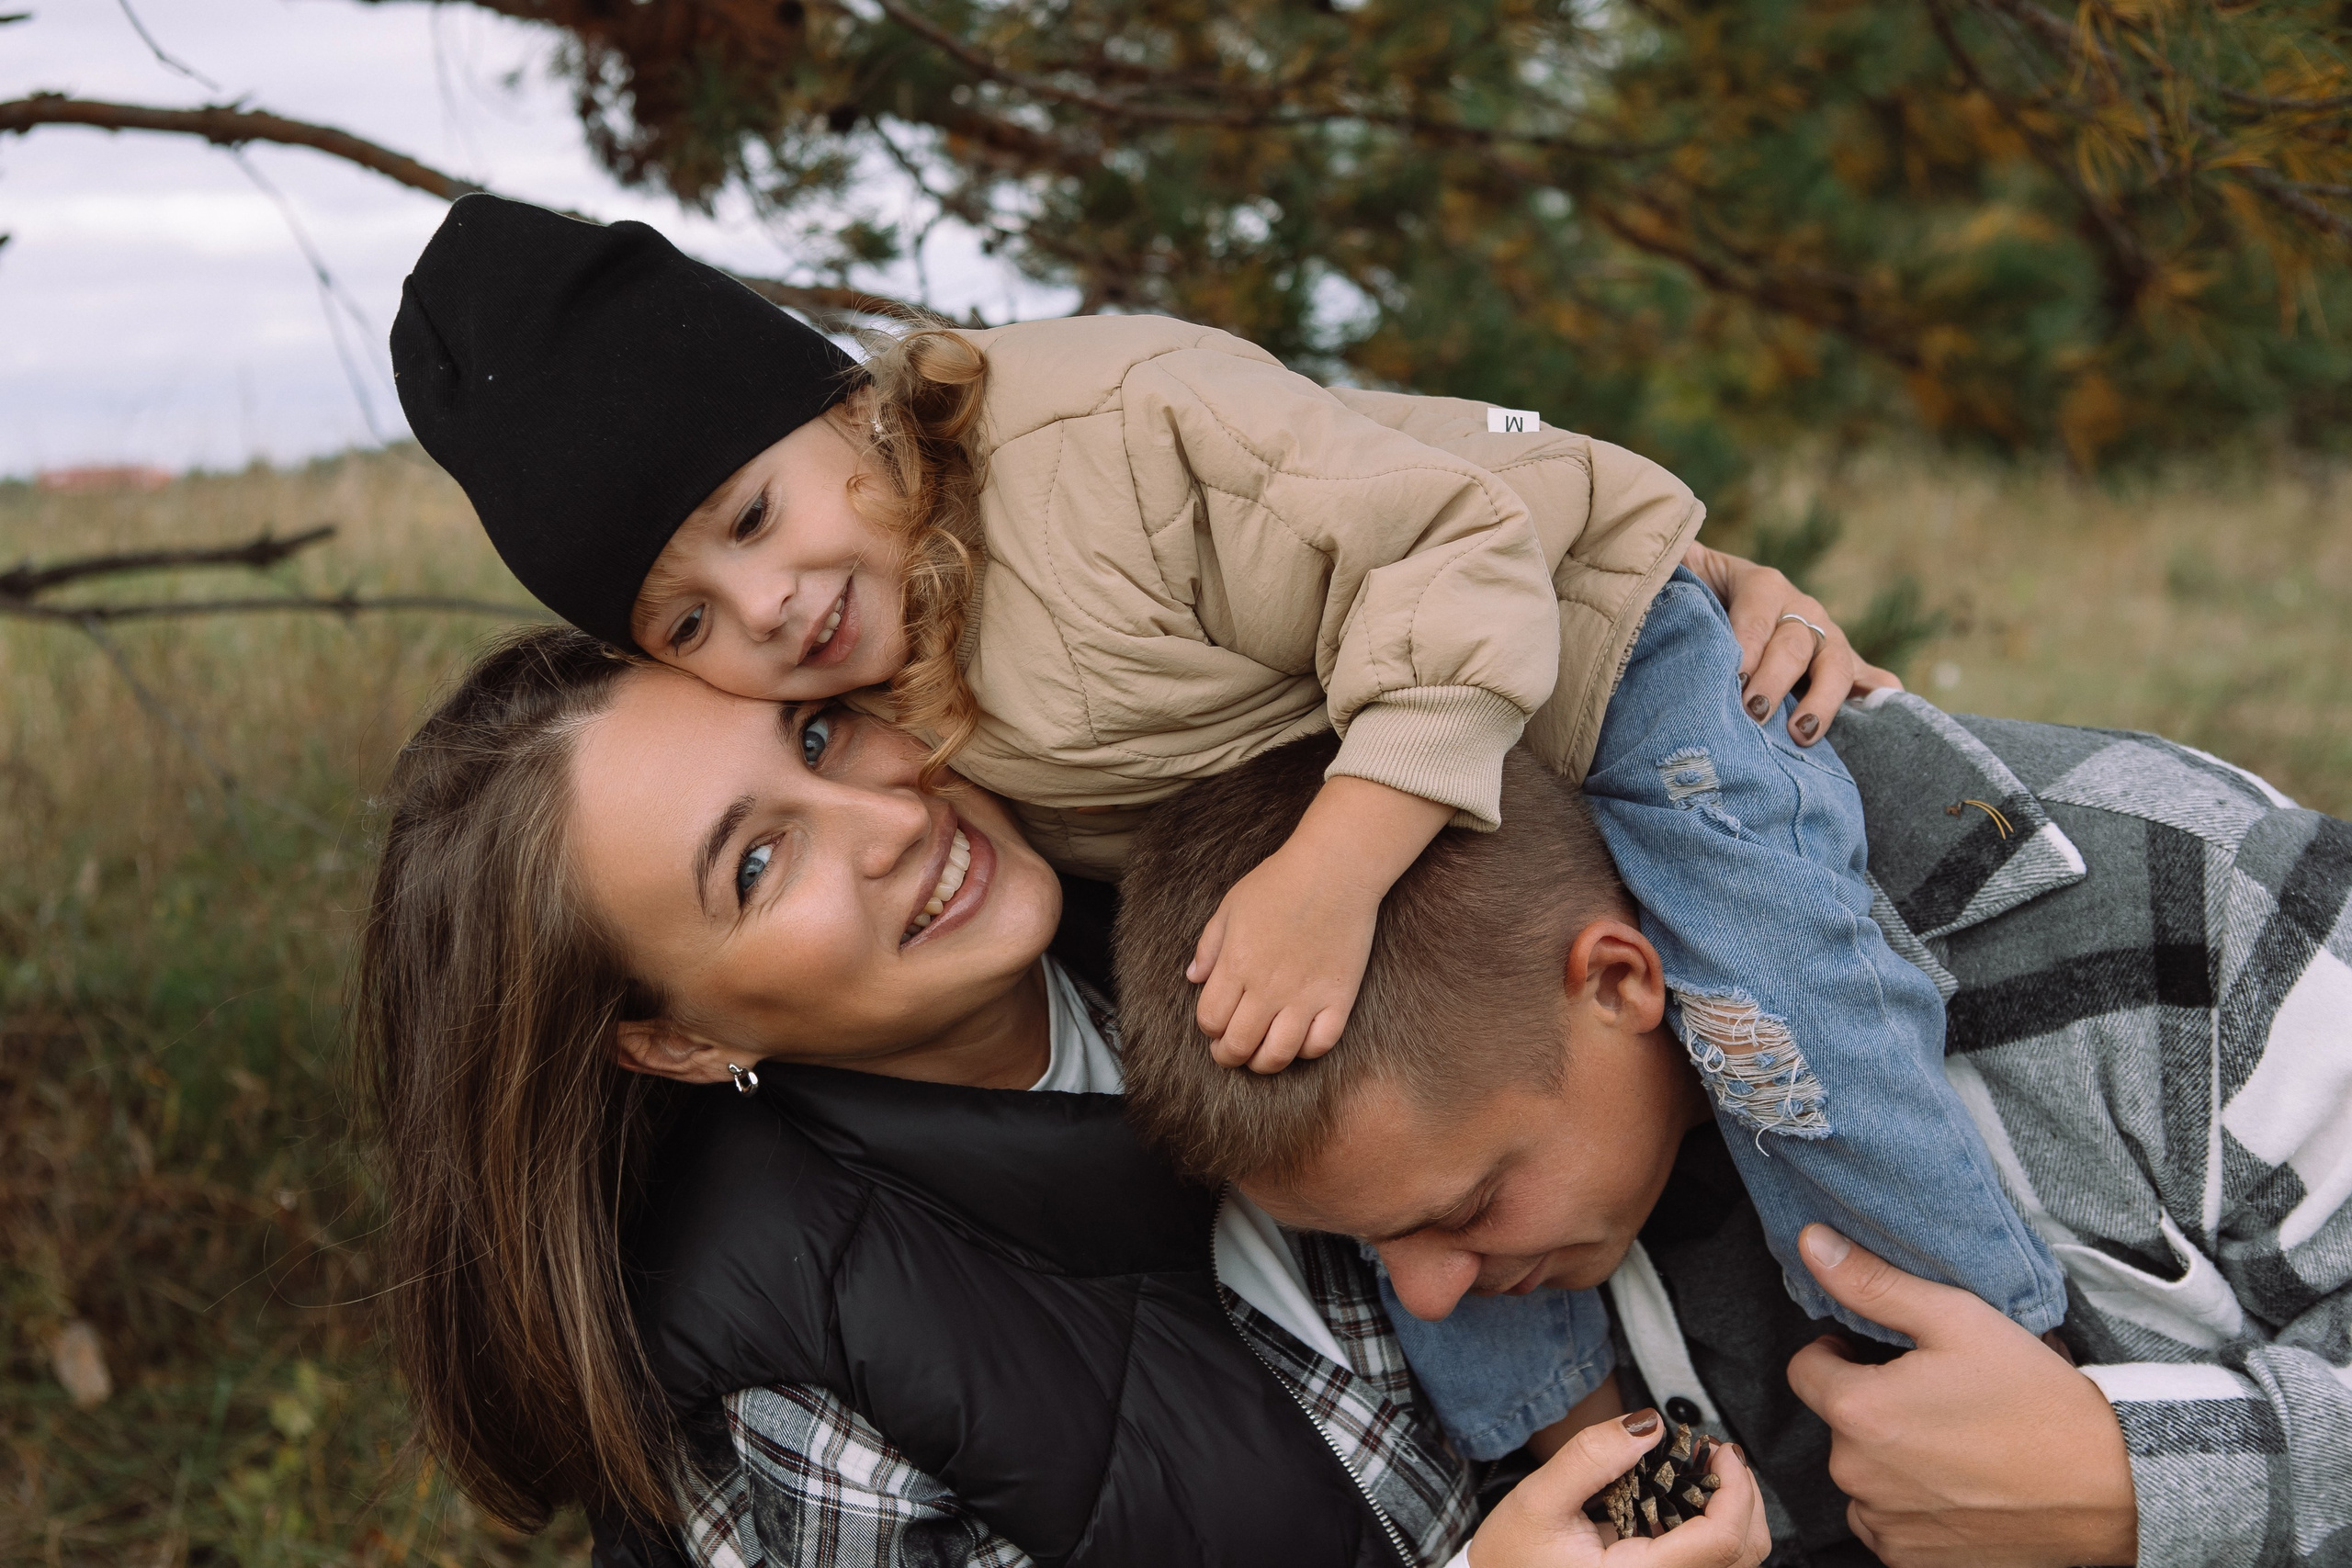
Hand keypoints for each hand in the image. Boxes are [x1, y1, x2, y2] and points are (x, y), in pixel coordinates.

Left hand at [1188, 776, 1451, 1071]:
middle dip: (1228, 1055)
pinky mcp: (1339, 998)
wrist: (1335, 869)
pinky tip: (1299, 1040)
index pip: (1210, 1020)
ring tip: (1260, 1055)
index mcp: (1236, 964)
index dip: (1208, 1029)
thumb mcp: (1230, 907)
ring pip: (1277, 1055)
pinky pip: (1321, 1044)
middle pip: (1238, 1045)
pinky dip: (1307, 1051)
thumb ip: (1208, 947)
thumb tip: (1193, 978)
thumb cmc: (1279, 883)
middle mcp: (1267, 988)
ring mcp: (1305, 996)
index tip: (1214, 1025)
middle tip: (1230, 1051)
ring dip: (1263, 1063)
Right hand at [1470, 1410, 1770, 1567]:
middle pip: (1745, 1554)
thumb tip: (1649, 1422)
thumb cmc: (1512, 1555)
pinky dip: (1718, 1527)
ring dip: (1736, 1511)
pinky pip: (1715, 1564)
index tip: (1718, 1446)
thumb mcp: (1538, 1499)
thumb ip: (1592, 1459)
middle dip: (1744, 1496)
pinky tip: (1691, 1499)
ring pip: (1738, 1562)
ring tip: (1706, 1471)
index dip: (1736, 1490)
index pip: (1721, 1543)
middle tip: (1715, 1452)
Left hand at [1680, 542, 1899, 745]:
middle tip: (1753, 712)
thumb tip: (1660, 556)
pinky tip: (1882, 719)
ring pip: (1837, 666)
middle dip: (1774, 680)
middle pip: (1795, 644)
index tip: (1732, 676)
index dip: (1747, 642)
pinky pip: (1874, 679)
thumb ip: (1673, 566)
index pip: (1758, 611)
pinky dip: (1882, 698)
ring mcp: (1829, 639)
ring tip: (1801, 734)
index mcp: (1762, 586)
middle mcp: (1802, 611)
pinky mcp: (1849, 667)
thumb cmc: (1702, 598)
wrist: (1733, 603)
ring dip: (1822, 701)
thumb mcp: (1687, 575)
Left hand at [1785, 1226, 2137, 1567]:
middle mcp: (1857, 1476)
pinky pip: (1887, 1520)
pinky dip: (1911, 1502)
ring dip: (1890, 1456)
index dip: (1839, 1352)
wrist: (2110, 1488)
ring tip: (1955, 1441)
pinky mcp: (1912, 1561)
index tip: (1880, 1354)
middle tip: (1937, 1396)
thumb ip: (1872, 1283)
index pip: (1805, 1368)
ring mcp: (1884, 1525)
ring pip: (1862, 1473)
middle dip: (1873, 1403)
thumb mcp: (1955, 1318)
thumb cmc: (2035, 1399)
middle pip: (1838, 1421)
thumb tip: (1811, 1243)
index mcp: (1858, 1411)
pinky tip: (1961, 1484)